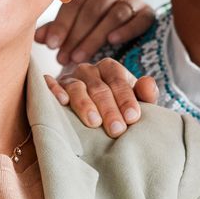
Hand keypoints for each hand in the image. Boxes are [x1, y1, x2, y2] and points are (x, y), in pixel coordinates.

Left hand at [35, 0, 155, 64]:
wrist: (126, 27)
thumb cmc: (92, 24)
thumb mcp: (72, 25)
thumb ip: (56, 29)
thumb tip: (38, 37)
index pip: (74, 1)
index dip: (61, 24)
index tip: (51, 45)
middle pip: (93, 9)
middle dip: (75, 35)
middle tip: (63, 58)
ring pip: (114, 15)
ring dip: (95, 38)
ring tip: (79, 58)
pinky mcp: (148, 11)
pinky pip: (139, 19)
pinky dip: (126, 30)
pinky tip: (112, 41)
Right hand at [44, 60, 160, 138]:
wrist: (91, 112)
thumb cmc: (116, 108)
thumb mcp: (134, 101)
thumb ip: (145, 94)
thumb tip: (148, 84)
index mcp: (110, 68)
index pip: (118, 81)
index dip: (126, 99)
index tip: (132, 118)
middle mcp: (89, 70)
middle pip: (99, 87)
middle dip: (109, 109)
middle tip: (116, 130)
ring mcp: (69, 78)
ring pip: (77, 88)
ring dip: (85, 105)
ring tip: (93, 123)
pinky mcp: (53, 87)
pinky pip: (51, 85)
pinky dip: (54, 91)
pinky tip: (61, 101)